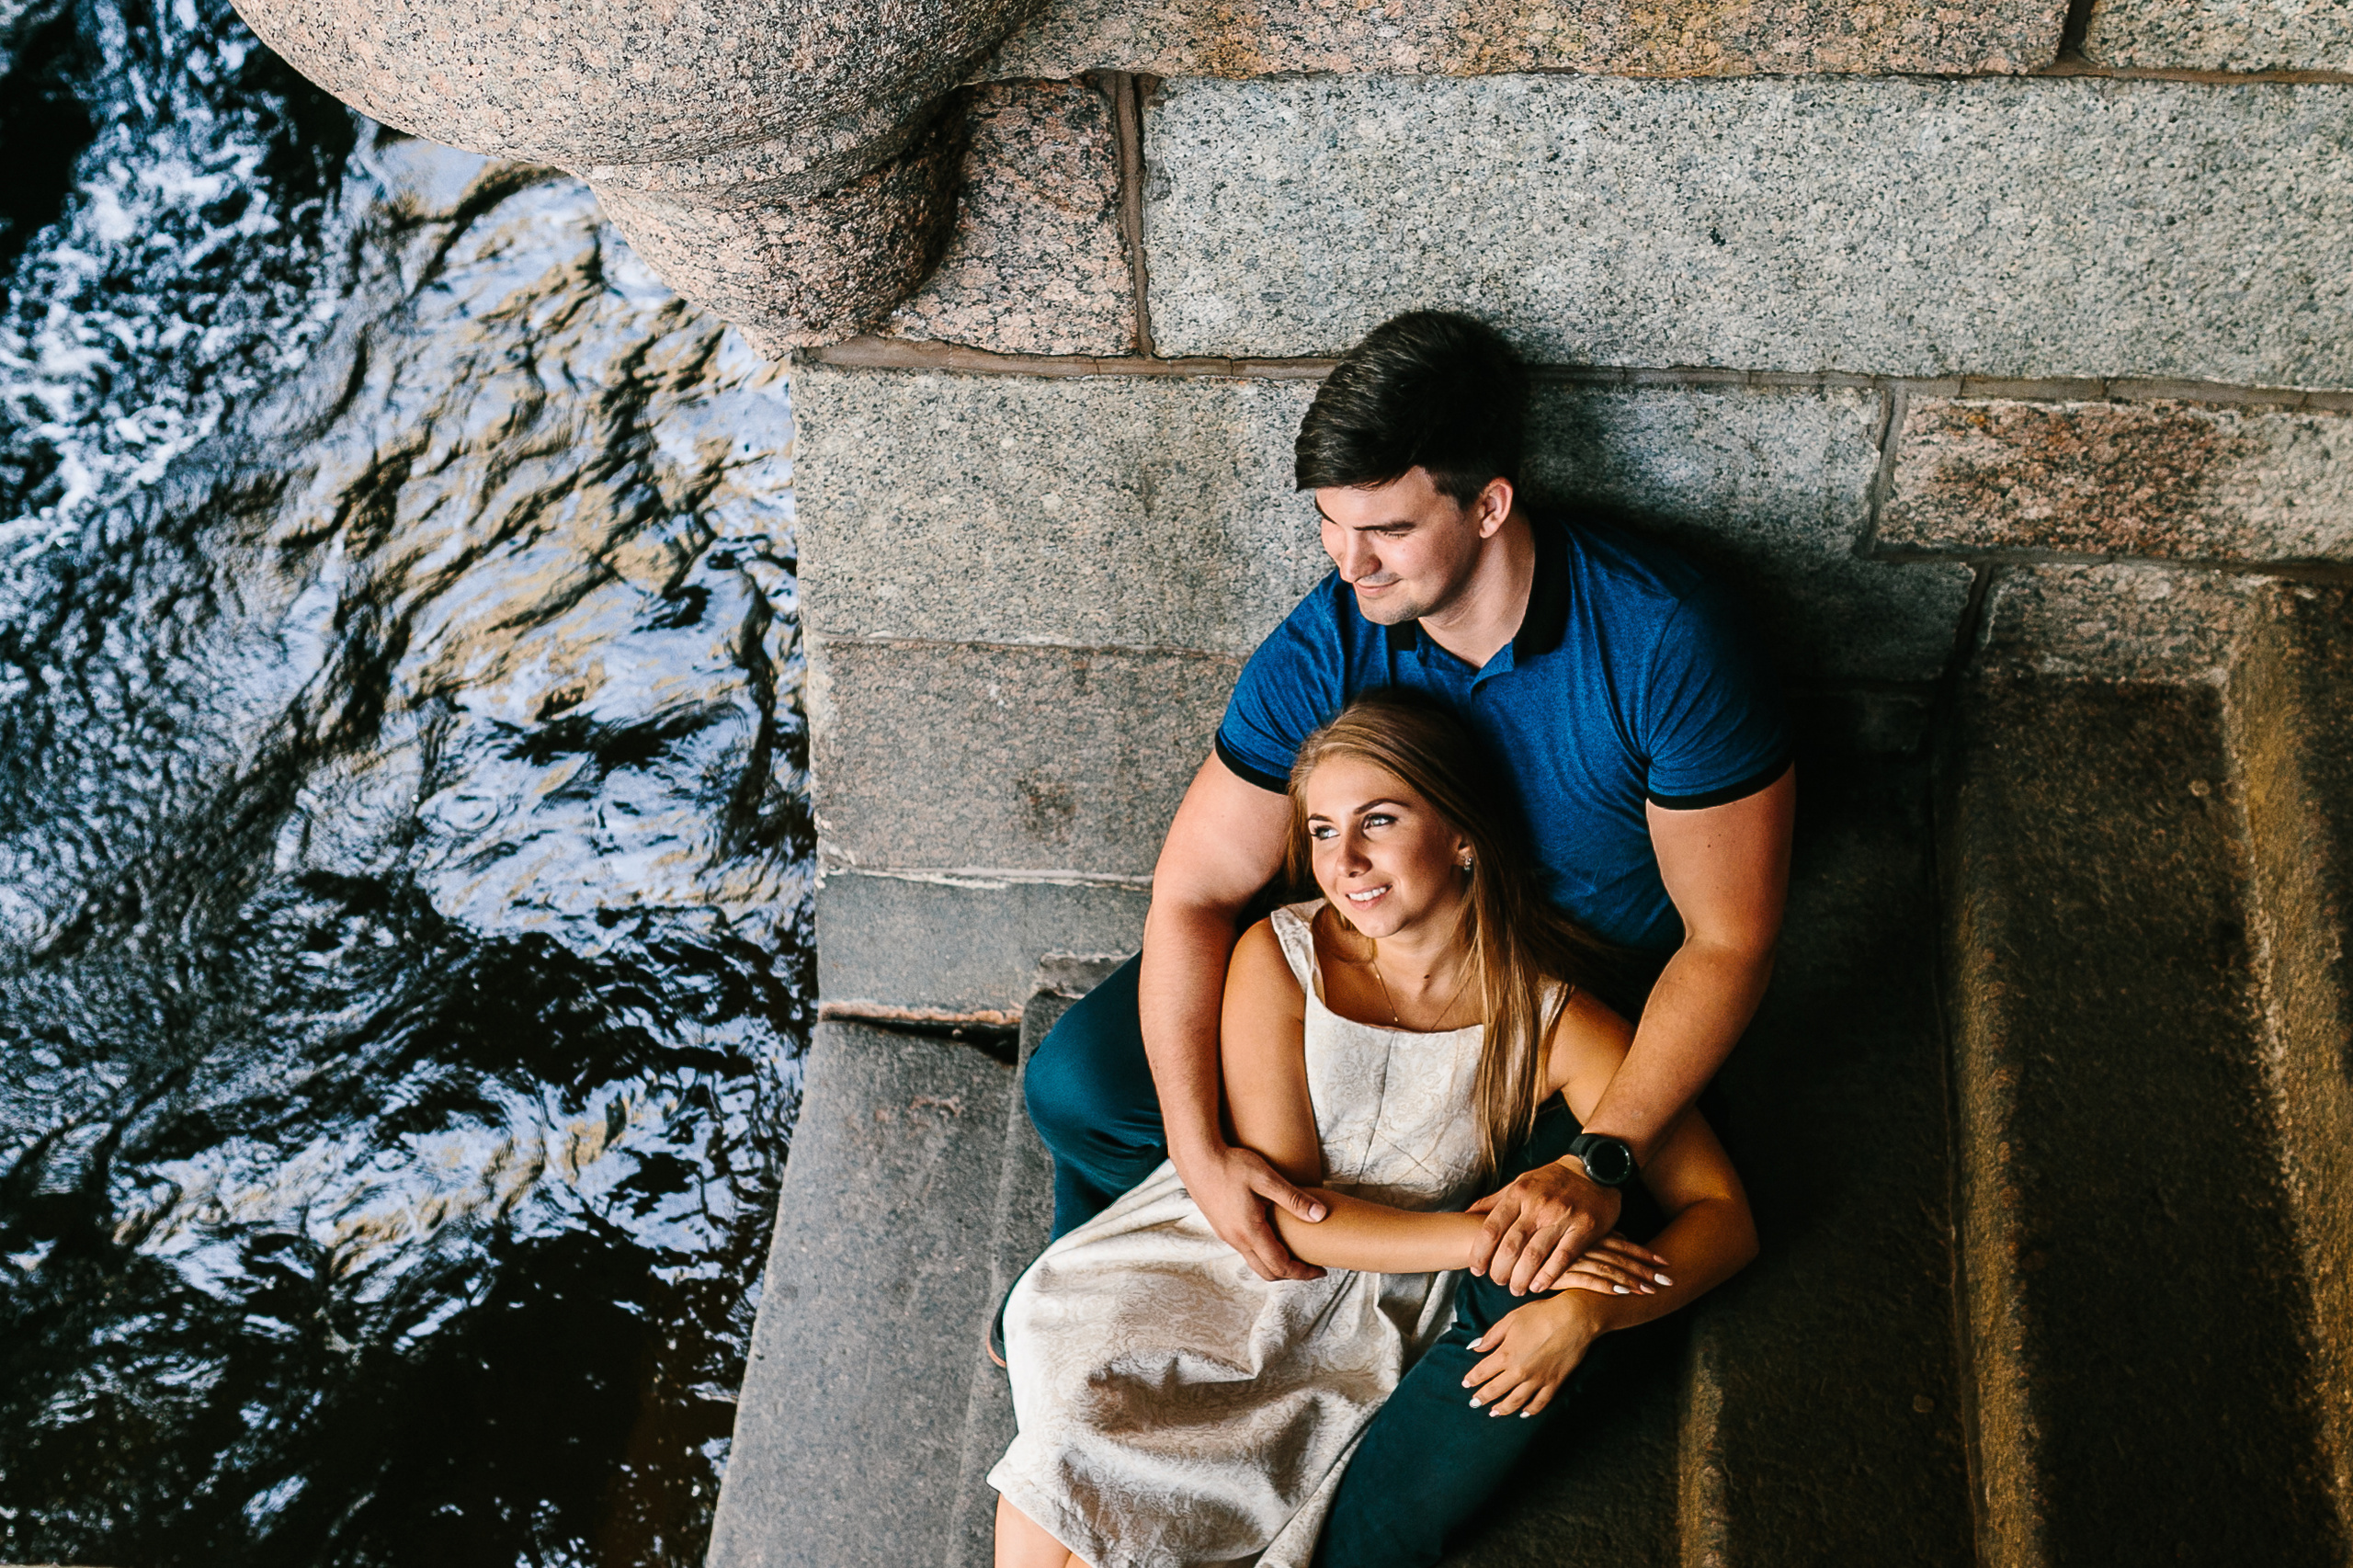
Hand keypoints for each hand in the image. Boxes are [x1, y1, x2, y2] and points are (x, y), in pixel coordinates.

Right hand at [1176, 1141, 1327, 1281]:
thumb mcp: (1266, 1178)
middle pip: (1267, 1273)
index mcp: (1249, 1231)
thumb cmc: (1230, 1165)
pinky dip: (1263, 1255)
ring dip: (1276, 1265)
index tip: (1320, 1271)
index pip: (1280, 1266)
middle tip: (1311, 1267)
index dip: (1303, 1273)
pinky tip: (1272, 1238)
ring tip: (1295, 1254)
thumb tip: (1320, 1215)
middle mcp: (1236, 1240)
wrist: (1196, 1158)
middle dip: (1292, 1275)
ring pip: (1255, 1263)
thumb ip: (1293, 1198)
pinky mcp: (1221, 1228)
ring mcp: (1226, 1235)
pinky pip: (1245, 1251)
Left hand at [1462, 1293, 1604, 1417]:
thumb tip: (1474, 1348)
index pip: (1483, 1372)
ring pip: (1516, 1401)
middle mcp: (1520, 1371)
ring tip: (1494, 1413)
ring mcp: (1538, 1380)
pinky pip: (1540, 1402)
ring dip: (1502, 1409)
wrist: (1573, 1319)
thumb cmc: (1540, 1314)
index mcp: (1506, 1354)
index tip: (1466, 1384)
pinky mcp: (1554, 1383)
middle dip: (1482, 1398)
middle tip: (1473, 1403)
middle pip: (1496, 1390)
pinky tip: (1523, 1413)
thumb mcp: (1510, 1319)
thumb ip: (1491, 1336)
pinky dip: (1531, 1410)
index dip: (1472, 1379)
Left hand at [1468, 1157, 1623, 1295]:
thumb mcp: (1522, 1182)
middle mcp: (1538, 1206)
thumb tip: (1466, 1214)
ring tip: (1516, 1289)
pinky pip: (1562, 1258)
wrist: (1596, 1168)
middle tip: (1497, 1282)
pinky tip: (1538, 1286)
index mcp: (1519, 1194)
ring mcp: (1561, 1217)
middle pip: (1511, 1246)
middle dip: (1500, 1270)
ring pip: (1534, 1255)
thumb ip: (1495, 1200)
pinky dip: (1548, 1276)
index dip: (1480, 1253)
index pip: (1491, 1228)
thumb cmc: (1554, 1179)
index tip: (1475, 1269)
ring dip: (1521, 1278)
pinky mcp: (1584, 1228)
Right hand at [1552, 1232, 1672, 1296]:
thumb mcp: (1577, 1235)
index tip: (1664, 1262)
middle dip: (1645, 1270)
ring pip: (1607, 1269)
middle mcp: (1584, 1245)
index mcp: (1590, 1235)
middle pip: (1620, 1258)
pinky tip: (1621, 1293)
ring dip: (1630, 1281)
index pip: (1623, 1244)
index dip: (1644, 1253)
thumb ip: (1600, 1236)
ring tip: (1649, 1291)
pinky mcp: (1559, 1274)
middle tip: (1667, 1281)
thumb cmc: (1551, 1244)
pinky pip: (1586, 1280)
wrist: (1519, 1253)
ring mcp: (1572, 1259)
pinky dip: (1605, 1286)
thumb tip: (1623, 1236)